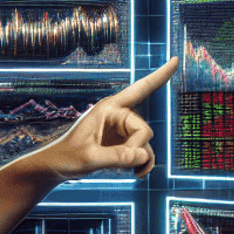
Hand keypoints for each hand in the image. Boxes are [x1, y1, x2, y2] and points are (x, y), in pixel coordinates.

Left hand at [40, 57, 177, 180]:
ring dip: (141, 160)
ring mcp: (122, 130)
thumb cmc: (67, 157)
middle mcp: (119, 116)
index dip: (159, 76)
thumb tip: (144, 156)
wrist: (58, 167)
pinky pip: (143, 153)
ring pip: (146, 145)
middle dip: (136, 150)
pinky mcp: (124, 144)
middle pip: (145, 131)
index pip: (139, 90)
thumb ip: (116, 157)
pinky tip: (136, 174)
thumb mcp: (89, 158)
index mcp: (109, 109)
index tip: (175, 60)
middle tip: (118, 163)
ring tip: (129, 173)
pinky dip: (142, 164)